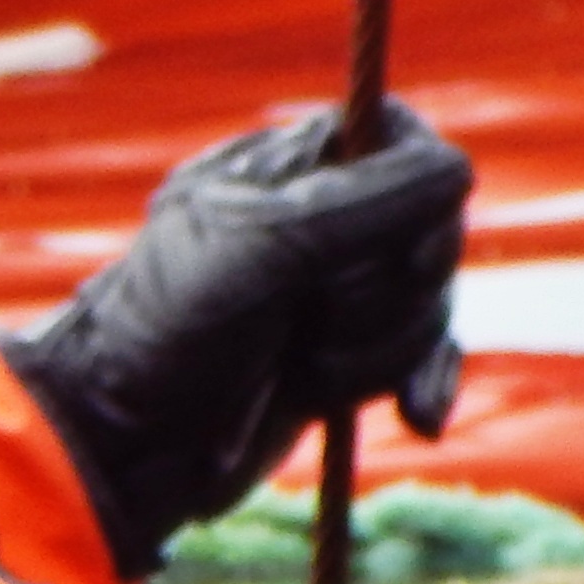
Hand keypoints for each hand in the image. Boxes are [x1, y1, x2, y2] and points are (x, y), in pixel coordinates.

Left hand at [0, 104, 472, 575]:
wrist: (125, 446)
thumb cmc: (172, 330)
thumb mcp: (260, 250)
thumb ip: (360, 205)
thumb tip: (458, 170)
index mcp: (291, 167)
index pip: (398, 137)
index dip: (416, 187)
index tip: (398, 243)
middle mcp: (323, 222)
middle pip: (429, 229)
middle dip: (384, 292)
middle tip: (310, 316)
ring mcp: (337, 295)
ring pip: (429, 303)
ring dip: (375, 351)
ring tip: (299, 370)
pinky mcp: (348, 359)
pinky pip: (427, 358)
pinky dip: (424, 383)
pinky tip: (415, 417)